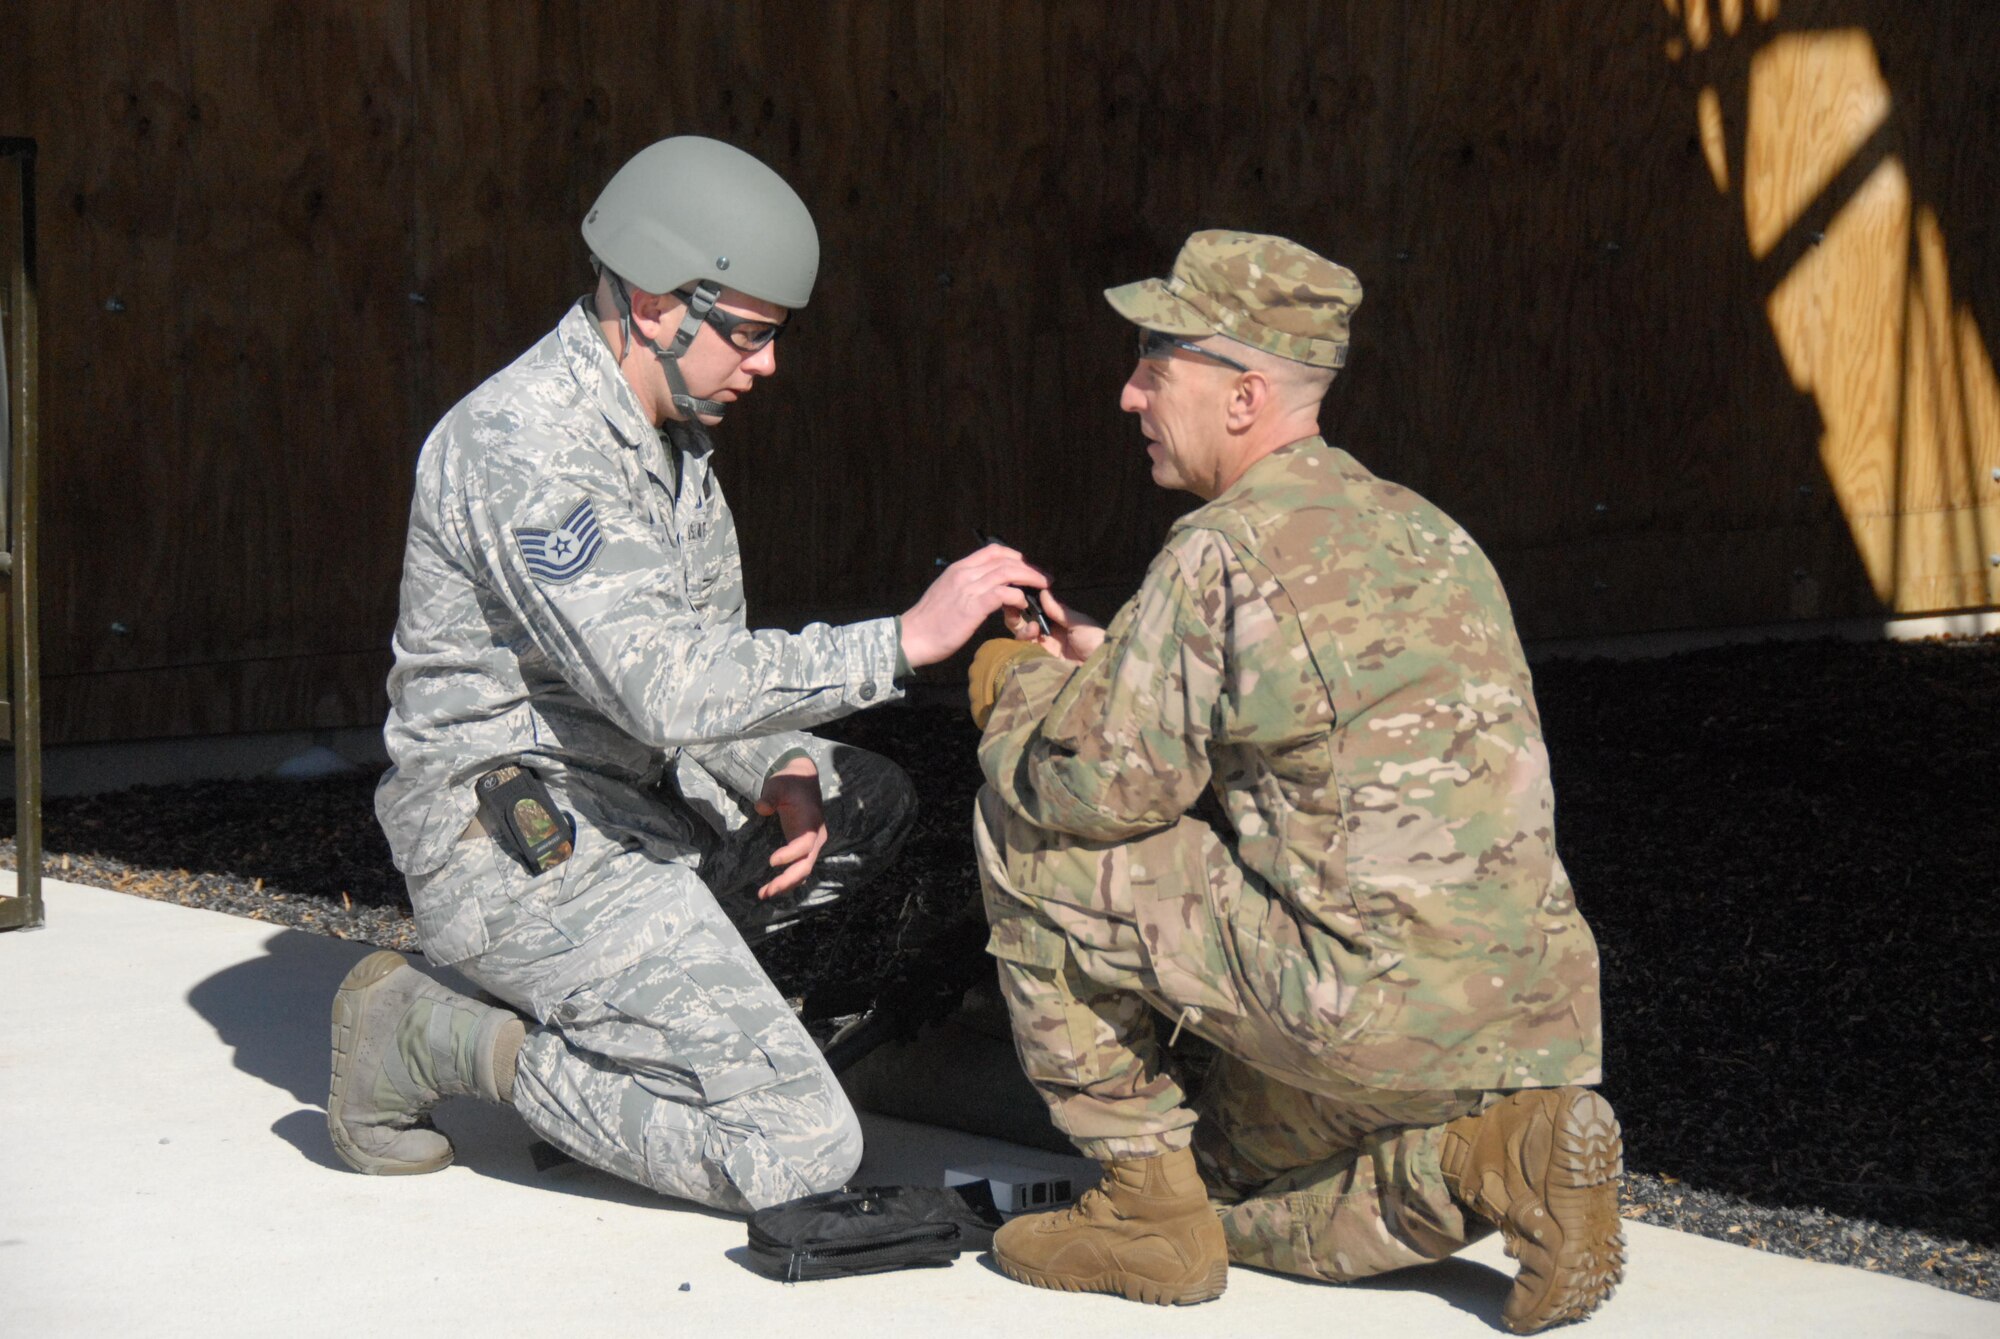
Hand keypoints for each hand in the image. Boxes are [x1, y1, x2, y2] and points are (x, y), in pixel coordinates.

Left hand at [753, 756, 827, 899]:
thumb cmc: (790, 782)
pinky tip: (770, 888)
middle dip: (786, 880)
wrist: (803, 779)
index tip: (771, 861)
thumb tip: (761, 808)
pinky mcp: (803, 848)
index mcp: (812, 822)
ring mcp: (811, 845)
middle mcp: (816, 837)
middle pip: (805, 865)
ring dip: (785, 885)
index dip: (790, 855)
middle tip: (766, 891)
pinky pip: (799, 868)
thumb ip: (771, 796)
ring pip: (802, 871)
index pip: (804, 844)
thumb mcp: (779, 784)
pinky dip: (787, 880)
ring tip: (763, 894)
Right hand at [899, 543, 1049, 667]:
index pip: (993, 551)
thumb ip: (966, 586)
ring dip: (1030, 579)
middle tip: (1045, 578)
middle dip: (1029, 567)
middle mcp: (965, 573)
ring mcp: (969, 589)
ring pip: (1008, 573)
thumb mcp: (946, 593)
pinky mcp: (973, 607)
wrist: (912, 637)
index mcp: (959, 568)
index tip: (1028, 566)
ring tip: (1043, 587)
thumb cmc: (930, 621)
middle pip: (1005, 560)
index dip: (1015, 556)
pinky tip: (1023, 605)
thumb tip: (985, 587)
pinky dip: (1017, 597)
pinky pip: (1004, 594)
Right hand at [1006, 589, 1104, 662]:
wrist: (1102, 667)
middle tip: (1014, 606)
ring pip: (1022, 636)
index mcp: (1059, 623)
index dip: (1027, 603)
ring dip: (1022, 627)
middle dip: (1017, 614)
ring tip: (1033, 627)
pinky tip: (1031, 634)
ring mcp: (1043, 650)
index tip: (1020, 593)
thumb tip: (1043, 592)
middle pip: (1024, 624)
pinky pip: (1024, 652)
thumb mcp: (1078, 622)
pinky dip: (1023, 641)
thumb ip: (1059, 610)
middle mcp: (1049, 635)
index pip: (1037, 612)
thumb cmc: (1095, 640)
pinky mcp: (1040, 663)